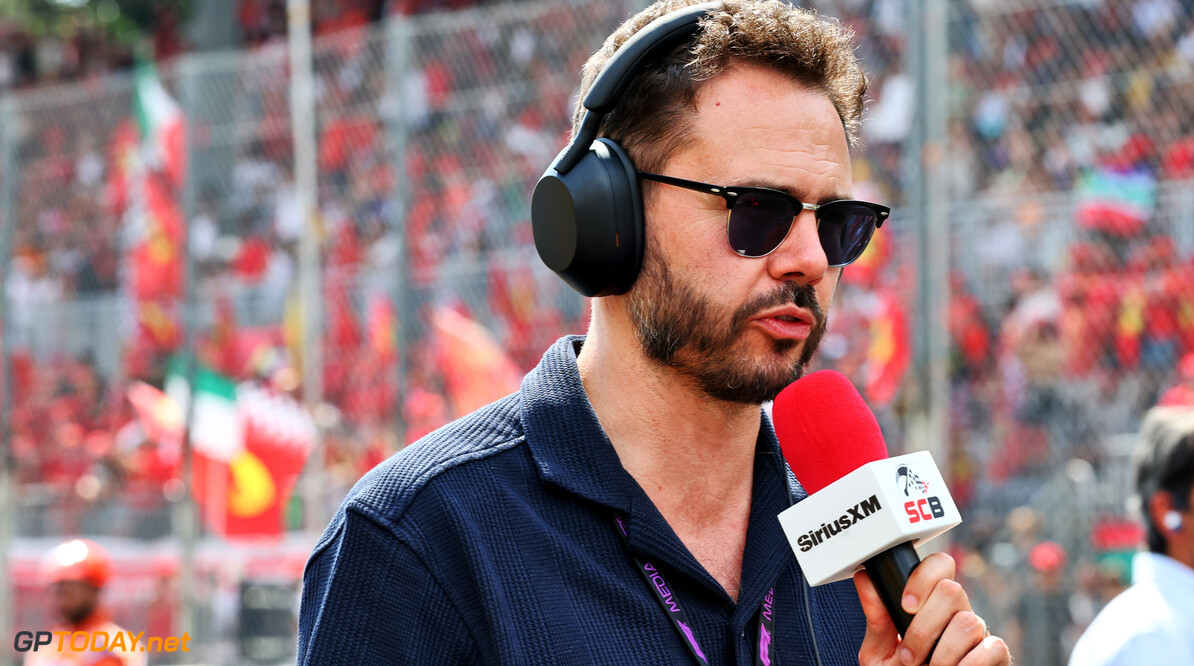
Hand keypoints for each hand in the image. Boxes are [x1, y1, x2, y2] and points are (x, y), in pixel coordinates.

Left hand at [854, 552, 1009, 665]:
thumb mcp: (880, 650)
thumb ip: (877, 619)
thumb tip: (865, 578)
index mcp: (930, 604)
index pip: (939, 566)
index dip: (924, 577)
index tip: (906, 605)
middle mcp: (957, 613)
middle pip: (952, 590)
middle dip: (925, 627)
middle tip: (909, 656)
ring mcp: (978, 633)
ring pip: (968, 622)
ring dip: (942, 653)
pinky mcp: (996, 655)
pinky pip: (992, 647)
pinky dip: (969, 664)